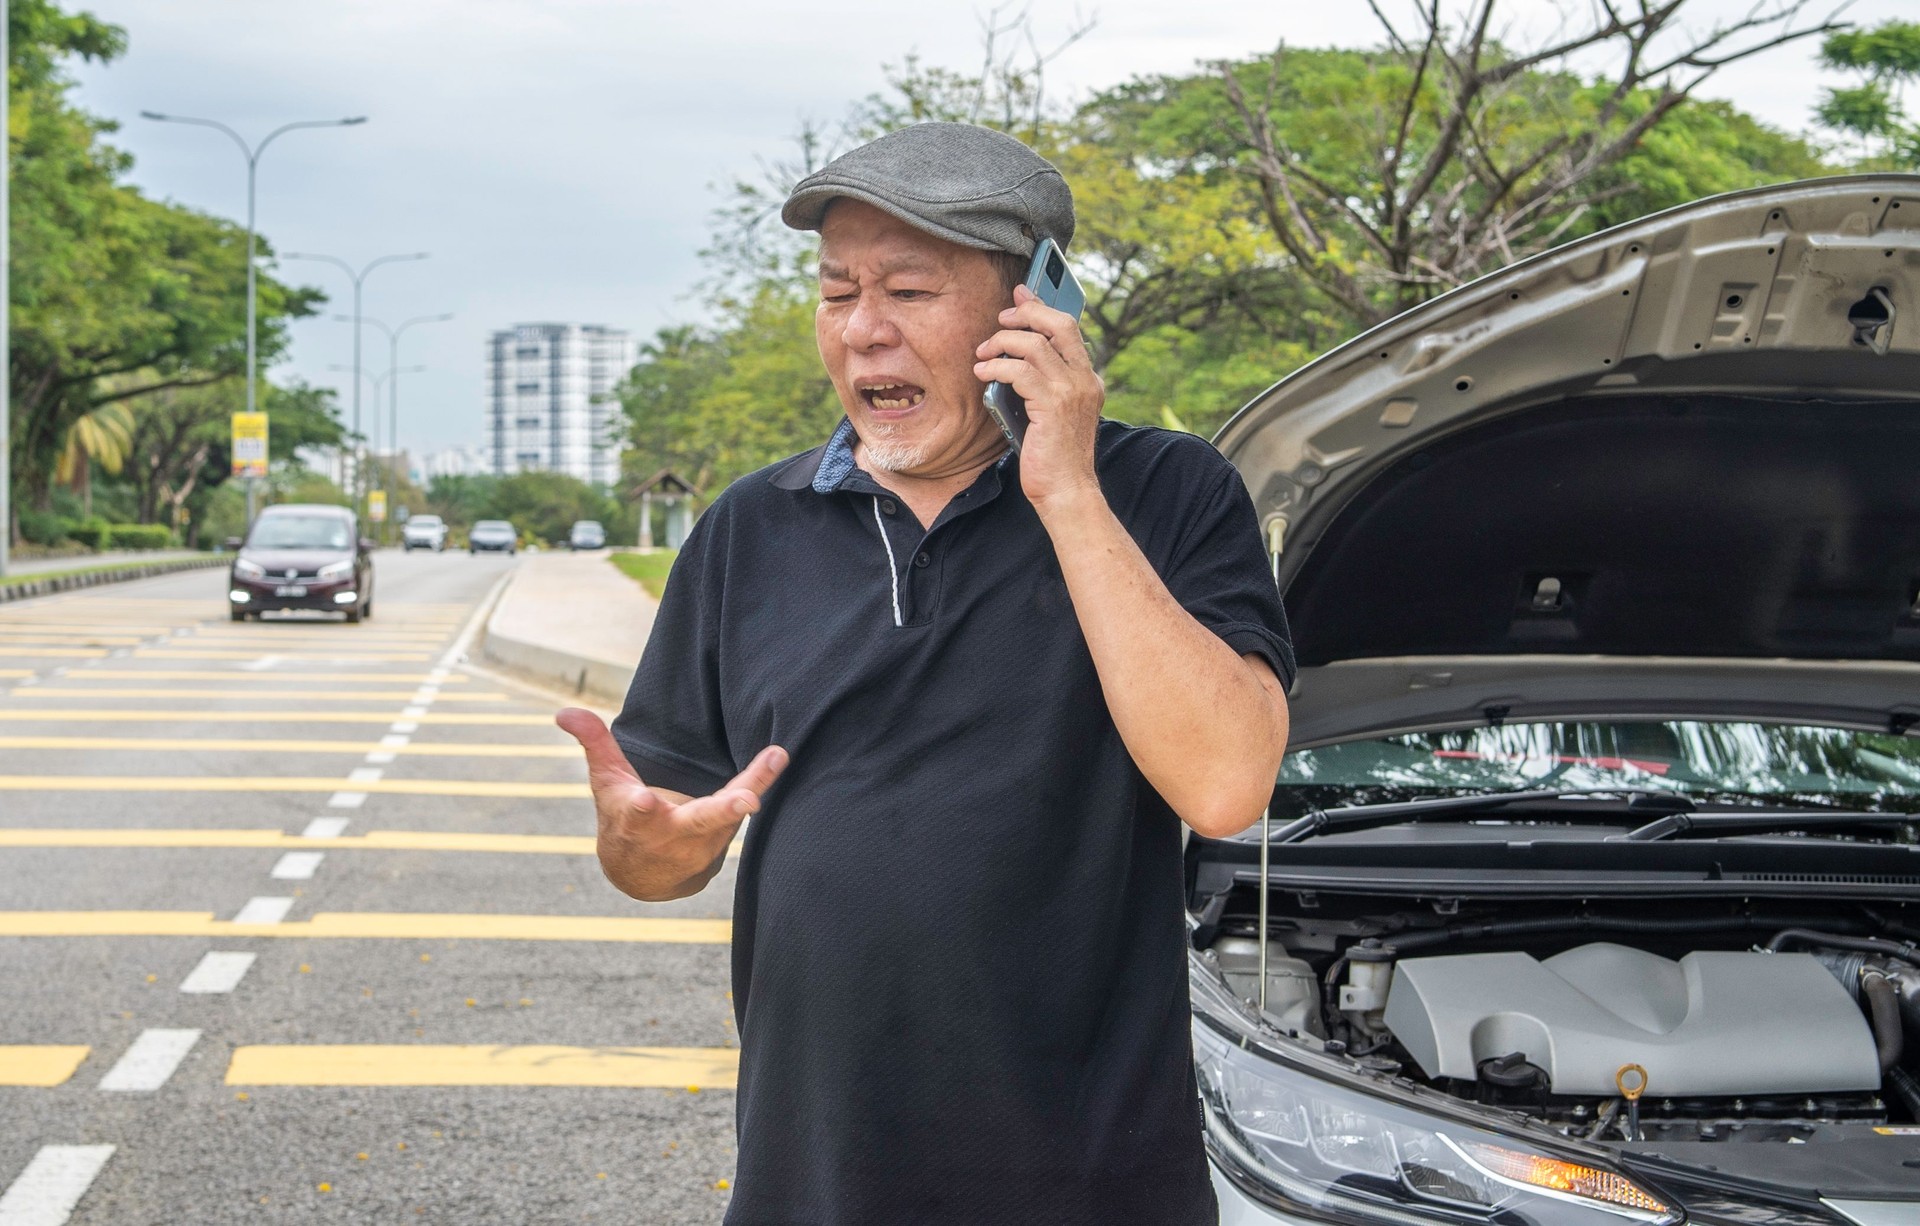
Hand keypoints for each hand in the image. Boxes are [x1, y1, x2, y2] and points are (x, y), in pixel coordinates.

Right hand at [556, 707, 787, 901]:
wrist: (641, 874)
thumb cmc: (621, 817)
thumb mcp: (606, 782)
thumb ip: (594, 743)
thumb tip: (563, 712)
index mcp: (635, 820)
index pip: (636, 815)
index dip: (640, 810)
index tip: (645, 801)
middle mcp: (670, 835)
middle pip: (697, 822)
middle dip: (720, 813)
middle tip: (746, 802)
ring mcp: (700, 842)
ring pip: (729, 815)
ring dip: (752, 789)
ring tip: (775, 757)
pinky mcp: (721, 840)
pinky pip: (742, 813)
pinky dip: (761, 785)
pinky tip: (778, 758)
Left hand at [973, 283, 1104, 513]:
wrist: (1066, 491)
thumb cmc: (1054, 457)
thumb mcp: (1051, 413)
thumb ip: (1041, 384)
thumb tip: (1014, 358)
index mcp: (1088, 380)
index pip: (1068, 329)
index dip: (1042, 307)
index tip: (1021, 295)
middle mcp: (1085, 380)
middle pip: (1058, 324)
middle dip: (1025, 314)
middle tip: (1000, 321)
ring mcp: (1072, 391)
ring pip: (1035, 344)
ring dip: (1002, 342)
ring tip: (983, 353)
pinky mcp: (1053, 405)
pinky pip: (1020, 370)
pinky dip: (997, 366)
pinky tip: (983, 371)